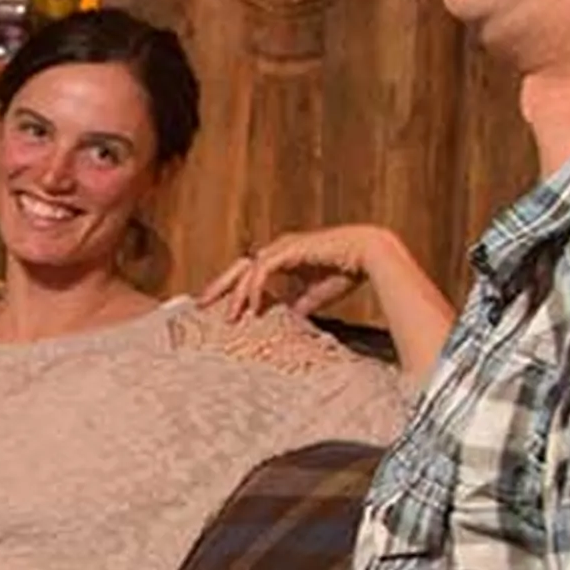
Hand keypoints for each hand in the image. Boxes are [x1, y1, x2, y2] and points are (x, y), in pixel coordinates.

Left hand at [197, 223, 406, 324]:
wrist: (369, 254)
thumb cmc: (345, 271)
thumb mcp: (313, 296)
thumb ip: (296, 307)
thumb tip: (284, 323)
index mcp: (280, 257)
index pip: (248, 273)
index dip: (232, 290)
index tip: (220, 309)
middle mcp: (277, 249)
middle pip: (239, 268)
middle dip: (219, 287)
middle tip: (200, 305)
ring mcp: (282, 247)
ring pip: (247, 269)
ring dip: (236, 293)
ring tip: (228, 316)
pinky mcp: (289, 249)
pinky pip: (263, 269)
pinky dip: (255, 288)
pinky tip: (252, 306)